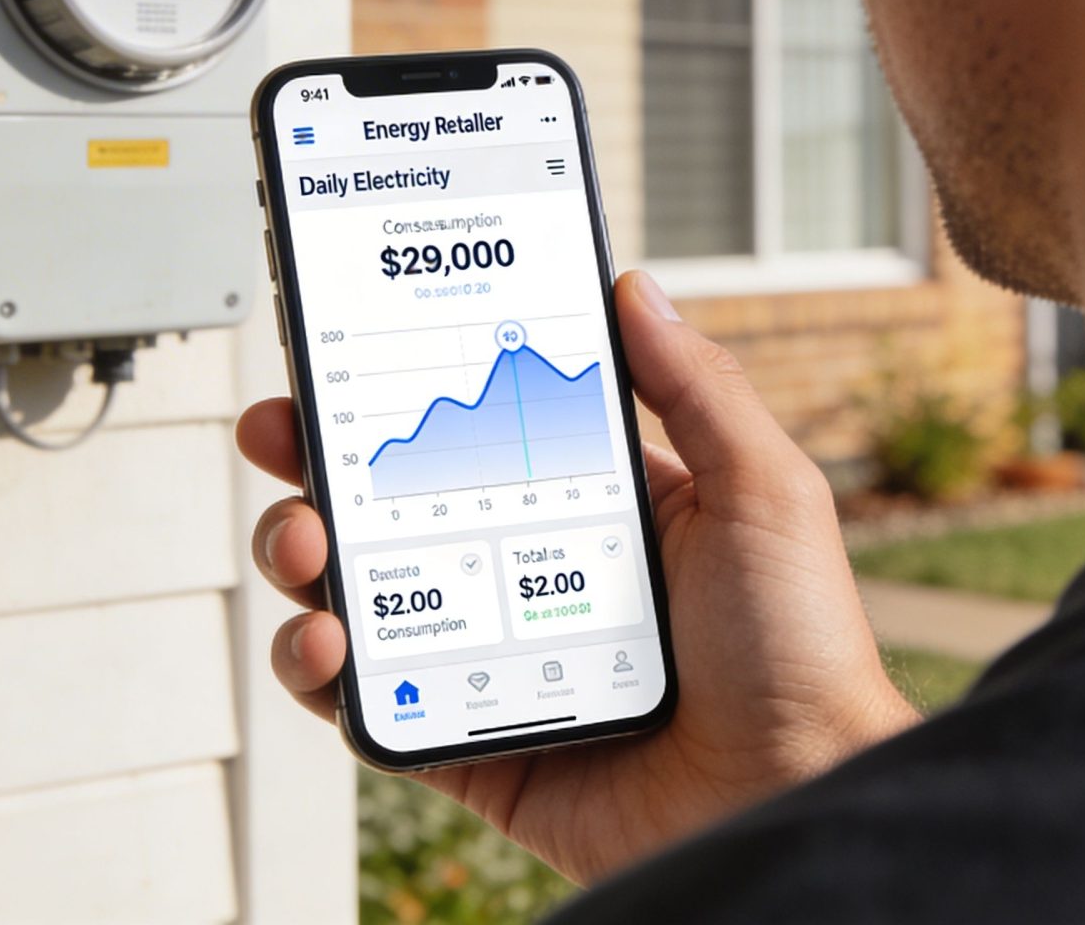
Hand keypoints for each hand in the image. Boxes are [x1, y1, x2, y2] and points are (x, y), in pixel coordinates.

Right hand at [239, 270, 918, 882]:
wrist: (792, 795)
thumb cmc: (802, 652)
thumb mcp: (763, 492)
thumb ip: (697, 389)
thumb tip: (636, 290)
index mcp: (602, 509)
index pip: (482, 432)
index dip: (412, 392)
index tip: (349, 349)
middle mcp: (538, 578)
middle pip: (399, 506)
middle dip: (323, 462)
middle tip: (281, 431)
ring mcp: (496, 659)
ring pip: (366, 596)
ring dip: (305, 557)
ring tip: (303, 542)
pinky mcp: (471, 745)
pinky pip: (369, 704)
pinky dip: (321, 672)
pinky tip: (325, 640)